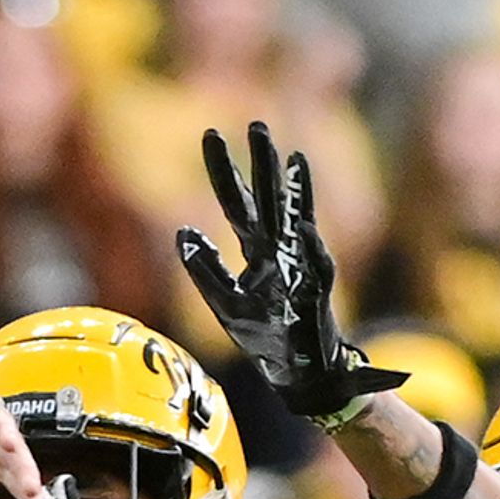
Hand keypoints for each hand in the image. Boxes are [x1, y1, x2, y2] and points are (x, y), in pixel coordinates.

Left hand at [174, 121, 400, 427]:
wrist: (300, 374)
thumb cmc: (266, 338)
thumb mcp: (225, 305)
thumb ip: (205, 270)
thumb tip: (183, 233)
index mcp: (256, 252)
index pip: (235, 203)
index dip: (224, 171)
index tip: (211, 134)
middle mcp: (280, 252)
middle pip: (267, 201)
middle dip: (262, 164)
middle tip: (255, 124)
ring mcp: (301, 269)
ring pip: (295, 222)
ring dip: (291, 192)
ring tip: (288, 156)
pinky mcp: (316, 294)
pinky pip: (314, 268)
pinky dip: (309, 248)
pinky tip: (302, 226)